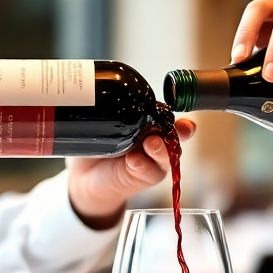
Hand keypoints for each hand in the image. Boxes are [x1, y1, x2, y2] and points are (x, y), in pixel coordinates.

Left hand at [67, 118, 196, 229]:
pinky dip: (143, 165)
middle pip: (174, 136)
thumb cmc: (97, 145)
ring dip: (160, 149)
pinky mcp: (144, 178)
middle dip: (176, 132)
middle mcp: (156, 141)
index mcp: (150, 124)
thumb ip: (110, 113)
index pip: (170, 119)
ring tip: (149, 143)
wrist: (86, 175)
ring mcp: (152, 161)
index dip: (182, 122)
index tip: (185, 123)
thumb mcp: (103, 124)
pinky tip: (134, 160)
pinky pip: (151, 172)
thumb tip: (101, 94)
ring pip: (166, 155)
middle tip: (160, 129)